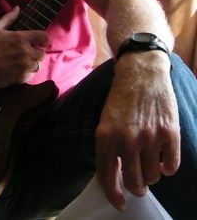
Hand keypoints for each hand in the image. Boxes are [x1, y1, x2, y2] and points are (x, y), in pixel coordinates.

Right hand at [0, 6, 49, 88]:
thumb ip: (8, 18)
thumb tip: (17, 8)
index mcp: (21, 38)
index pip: (44, 37)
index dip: (44, 39)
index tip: (40, 41)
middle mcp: (25, 52)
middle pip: (42, 53)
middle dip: (36, 53)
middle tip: (27, 53)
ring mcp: (24, 66)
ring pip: (37, 65)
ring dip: (31, 64)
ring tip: (21, 62)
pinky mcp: (20, 78)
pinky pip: (30, 76)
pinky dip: (25, 74)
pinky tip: (16, 70)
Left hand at [95, 52, 179, 210]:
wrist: (141, 73)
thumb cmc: (120, 97)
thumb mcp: (105, 121)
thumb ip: (108, 148)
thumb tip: (114, 176)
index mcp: (105, 136)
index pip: (107, 177)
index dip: (113, 194)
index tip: (119, 203)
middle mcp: (127, 140)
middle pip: (133, 182)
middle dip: (136, 187)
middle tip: (138, 183)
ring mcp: (150, 138)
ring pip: (153, 177)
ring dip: (151, 175)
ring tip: (149, 163)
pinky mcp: (170, 134)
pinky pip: (172, 166)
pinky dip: (168, 167)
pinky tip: (163, 159)